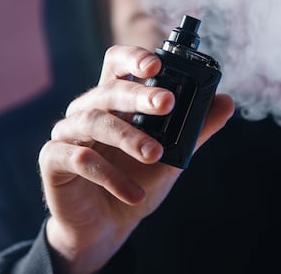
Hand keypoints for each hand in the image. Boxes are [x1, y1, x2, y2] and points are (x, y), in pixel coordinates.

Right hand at [39, 45, 233, 273]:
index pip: (117, 65)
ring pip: (94, 121)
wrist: (110, 222)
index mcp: (115, 100)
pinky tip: (135, 193)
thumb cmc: (139, 179)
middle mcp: (88, 110)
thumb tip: (227, 102)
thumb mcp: (173, 153)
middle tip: (167, 103)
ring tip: (155, 154)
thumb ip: (196, 128)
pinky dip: (111, 177)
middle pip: (108, 90)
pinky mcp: (53, 160)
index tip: (157, 64)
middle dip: (139, 95)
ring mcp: (67, 133)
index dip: (133, 58)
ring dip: (128, 136)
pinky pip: (81, 160)